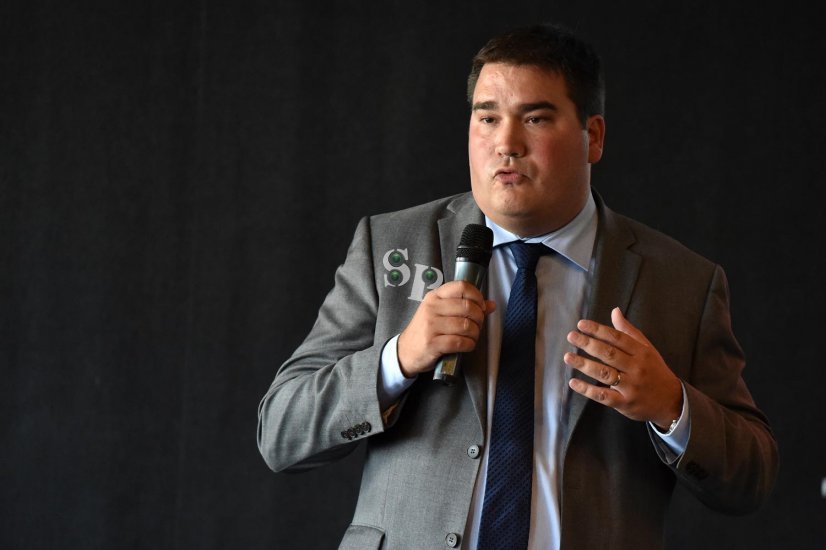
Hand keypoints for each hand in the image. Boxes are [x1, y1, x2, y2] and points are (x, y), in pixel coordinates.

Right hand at [397, 281, 495, 377]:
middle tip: (477, 325)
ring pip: (466, 326)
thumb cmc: (425, 330)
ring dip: (475, 334)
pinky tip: (467, 345)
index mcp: (434, 297)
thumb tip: (491, 305)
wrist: (405, 351)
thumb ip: (464, 306)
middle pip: (468, 307)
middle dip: (479, 318)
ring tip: (472, 337)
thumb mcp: (440, 313)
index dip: (477, 296)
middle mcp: (432, 308)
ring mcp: (431, 326)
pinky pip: (460, 342)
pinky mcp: (432, 343)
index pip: (461, 286)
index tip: (480, 306)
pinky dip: (469, 345)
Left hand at [563, 307, 681, 429]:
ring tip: (568, 357)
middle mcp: (636, 368)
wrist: (672, 401)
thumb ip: (628, 331)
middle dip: (588, 344)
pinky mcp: (624, 403)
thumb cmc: (654, 371)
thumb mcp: (647, 349)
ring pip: (604, 373)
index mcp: (641, 352)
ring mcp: (630, 386)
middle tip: (571, 336)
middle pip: (609, 354)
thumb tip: (614, 311)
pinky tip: (573, 382)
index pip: (617, 338)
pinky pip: (603, 396)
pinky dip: (587, 390)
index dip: (598, 330)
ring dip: (584, 365)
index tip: (581, 324)